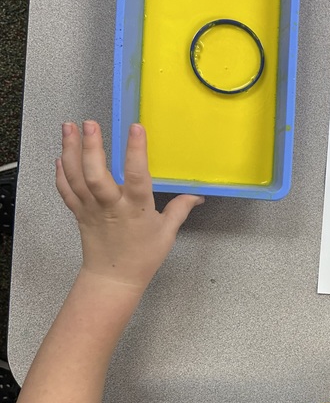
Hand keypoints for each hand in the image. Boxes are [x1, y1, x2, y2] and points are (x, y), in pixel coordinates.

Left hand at [56, 120, 204, 291]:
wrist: (113, 279)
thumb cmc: (142, 257)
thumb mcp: (167, 234)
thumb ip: (179, 210)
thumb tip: (196, 196)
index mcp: (136, 210)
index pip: (137, 176)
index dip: (136, 152)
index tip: (136, 129)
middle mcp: (110, 207)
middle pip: (96, 175)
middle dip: (92, 148)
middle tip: (90, 124)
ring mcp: (91, 209)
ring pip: (76, 178)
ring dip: (70, 151)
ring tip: (69, 127)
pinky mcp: (78, 213)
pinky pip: (66, 190)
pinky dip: (60, 172)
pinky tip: (61, 155)